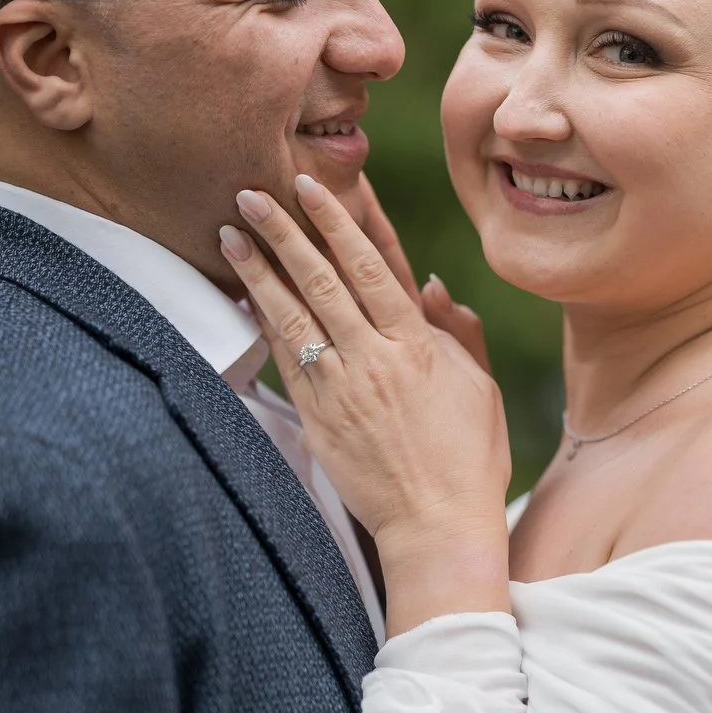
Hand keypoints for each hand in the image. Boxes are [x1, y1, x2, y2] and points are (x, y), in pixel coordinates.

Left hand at [221, 175, 511, 634]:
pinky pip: (285, 360)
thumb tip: (431, 284)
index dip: (342, 221)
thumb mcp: (481, 388)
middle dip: (287, 230)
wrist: (438, 527)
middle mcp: (377, 358)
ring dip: (260, 269)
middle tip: (254, 191)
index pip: (375, 265)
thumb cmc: (470, 459)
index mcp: (419, 344)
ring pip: (295, 314)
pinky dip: (264, 322)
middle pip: (324, 279)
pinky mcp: (318, 419)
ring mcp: (343, 388)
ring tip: (230, 232)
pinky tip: (244, 294)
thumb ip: (456, 332)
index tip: (316, 185)